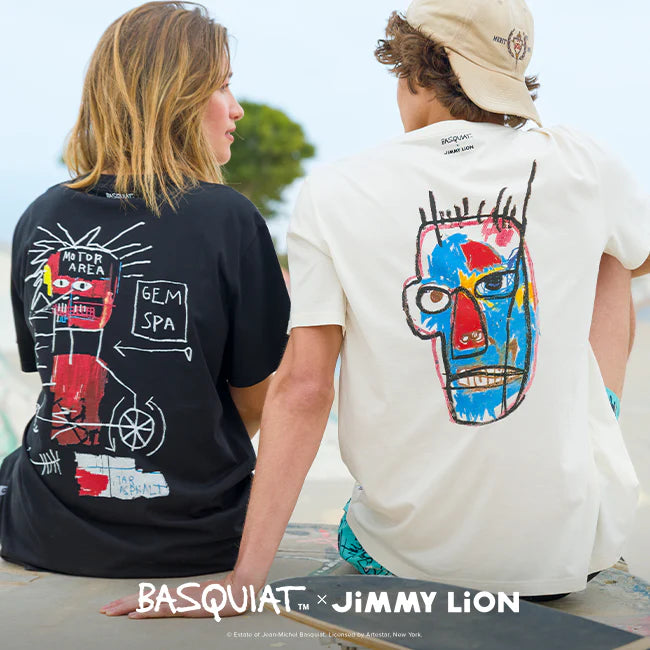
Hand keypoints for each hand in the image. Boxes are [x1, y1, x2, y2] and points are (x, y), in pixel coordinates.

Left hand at [100, 572, 249, 619]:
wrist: (238, 590)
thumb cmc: (223, 596)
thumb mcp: (202, 600)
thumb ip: (189, 602)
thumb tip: (174, 605)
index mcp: (177, 595)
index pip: (148, 597)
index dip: (130, 600)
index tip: (114, 605)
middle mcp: (175, 596)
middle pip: (143, 598)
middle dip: (121, 604)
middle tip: (103, 609)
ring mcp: (179, 601)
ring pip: (148, 603)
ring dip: (127, 607)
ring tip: (110, 611)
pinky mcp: (185, 607)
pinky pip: (162, 611)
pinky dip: (146, 612)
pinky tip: (134, 616)